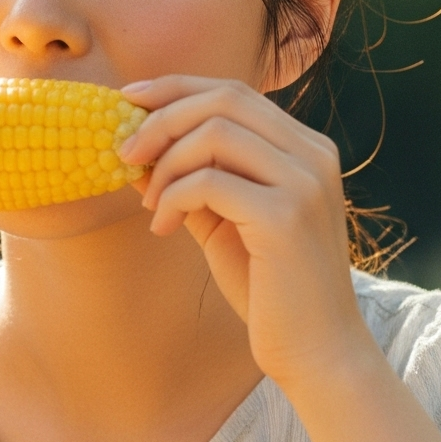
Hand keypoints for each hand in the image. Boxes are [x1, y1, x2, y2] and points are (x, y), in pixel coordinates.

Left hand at [117, 76, 377, 393]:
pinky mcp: (287, 217)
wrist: (317, 352)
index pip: (233, 92)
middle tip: (124, 154)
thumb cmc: (271, 289)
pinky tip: (163, 228)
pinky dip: (173, 198)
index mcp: (305, 148)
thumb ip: (194, 180)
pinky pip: (209, 182)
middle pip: (223, 99)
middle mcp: (313, 155)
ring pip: (214, 133)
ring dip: (166, 163)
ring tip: (149, 203)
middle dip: (162, 118)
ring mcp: (305, 182)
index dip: (175, 89)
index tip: (127, 103)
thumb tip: (137, 148)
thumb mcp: (227, 221)